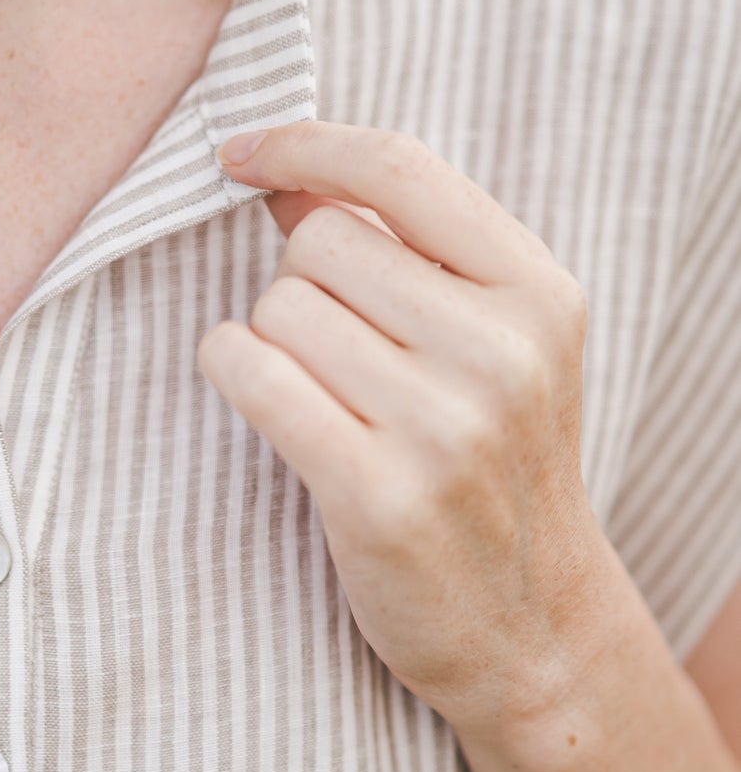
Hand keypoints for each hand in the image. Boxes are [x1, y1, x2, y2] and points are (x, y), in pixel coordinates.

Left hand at [197, 121, 611, 742]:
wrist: (529, 628)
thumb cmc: (487, 464)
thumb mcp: (486, 342)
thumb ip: (395, 246)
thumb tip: (277, 169)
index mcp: (537, 292)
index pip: (399, 167)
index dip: (302, 143)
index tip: (238, 154)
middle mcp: (502, 352)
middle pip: (316, 243)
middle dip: (299, 286)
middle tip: (338, 355)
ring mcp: (444, 426)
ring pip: (277, 309)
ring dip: (270, 343)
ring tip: (325, 398)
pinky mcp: (376, 493)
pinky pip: (249, 373)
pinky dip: (233, 372)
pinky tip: (269, 403)